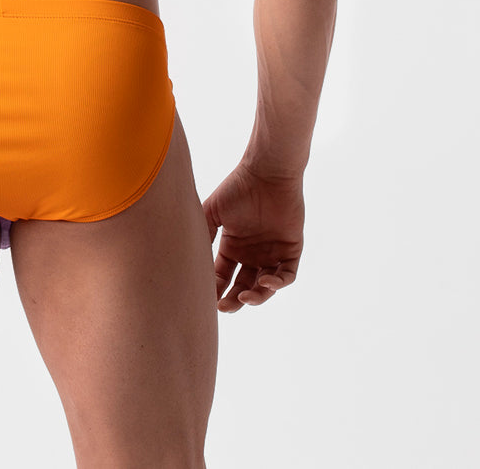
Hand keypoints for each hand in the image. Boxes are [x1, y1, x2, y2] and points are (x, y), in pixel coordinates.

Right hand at [202, 163, 303, 311]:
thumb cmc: (238, 187)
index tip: (208, 300)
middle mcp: (252, 253)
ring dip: (256, 297)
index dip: (216, 289)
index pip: (223, 276)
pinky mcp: (291, 249)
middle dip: (233, 300)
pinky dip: (277, 283)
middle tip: (224, 308)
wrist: (266, 172)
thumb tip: (187, 260)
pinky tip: (265, 282)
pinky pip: (287, 274)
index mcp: (233, 246)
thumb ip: (202, 233)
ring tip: (245, 298)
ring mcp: (272, 253)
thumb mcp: (212, 211)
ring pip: (265, 286)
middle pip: (242, 286)